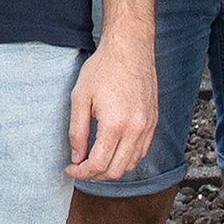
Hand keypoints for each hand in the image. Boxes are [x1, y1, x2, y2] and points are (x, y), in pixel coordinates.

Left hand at [67, 39, 157, 180]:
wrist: (130, 48)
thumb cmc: (103, 68)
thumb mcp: (80, 97)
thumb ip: (77, 131)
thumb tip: (77, 157)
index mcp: (115, 124)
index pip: (98, 164)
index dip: (81, 173)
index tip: (70, 169)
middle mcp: (136, 130)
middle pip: (116, 171)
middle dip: (95, 175)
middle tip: (80, 166)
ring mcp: (148, 127)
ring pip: (130, 164)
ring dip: (111, 168)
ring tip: (94, 159)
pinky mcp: (153, 122)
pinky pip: (141, 152)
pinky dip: (126, 158)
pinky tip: (112, 149)